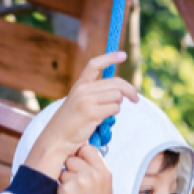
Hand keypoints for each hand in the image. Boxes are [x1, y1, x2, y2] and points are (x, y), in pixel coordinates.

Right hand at [25, 52, 137, 178]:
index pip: (95, 64)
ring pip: (117, 96)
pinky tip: (103, 120)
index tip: (123, 54)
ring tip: (107, 114)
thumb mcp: (80, 103)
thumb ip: (96, 95)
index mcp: (79, 85)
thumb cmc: (72, 124)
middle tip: (136, 99)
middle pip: (116, 83)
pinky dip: (113, 114)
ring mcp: (86, 100)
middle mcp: (82, 89)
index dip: (110, 58)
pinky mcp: (91, 112)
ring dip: (118, 106)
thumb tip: (120, 93)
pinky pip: (114, 109)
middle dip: (130, 91)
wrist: (57, 139)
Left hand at [58, 144, 113, 193]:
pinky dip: (60, 191)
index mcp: (105, 171)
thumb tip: (79, 155)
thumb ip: (95, 170)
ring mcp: (81, 180)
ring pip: (63, 170)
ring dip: (64, 181)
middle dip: (71, 170)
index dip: (80, 157)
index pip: (87, 149)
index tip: (81, 168)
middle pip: (72, 158)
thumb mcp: (104, 187)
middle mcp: (94, 173)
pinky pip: (57, 182)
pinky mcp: (67, 189)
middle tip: (78, 187)